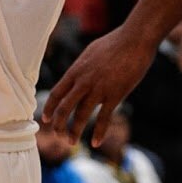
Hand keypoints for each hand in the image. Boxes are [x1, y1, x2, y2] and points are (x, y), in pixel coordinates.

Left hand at [44, 24, 158, 145]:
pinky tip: (95, 143)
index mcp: (76, 70)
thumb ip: (82, 68)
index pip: (57, 93)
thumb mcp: (91, 53)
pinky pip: (104, 118)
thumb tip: (77, 77)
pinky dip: (98, 132)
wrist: (135, 40)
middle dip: (59, 124)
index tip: (46, 119)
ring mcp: (99, 89)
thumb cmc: (115, 43)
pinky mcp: (115, 95)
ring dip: (74, 131)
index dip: (50, 108)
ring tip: (71, 142)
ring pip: (81, 116)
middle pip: (65, 108)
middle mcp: (84, 81)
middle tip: (58, 135)